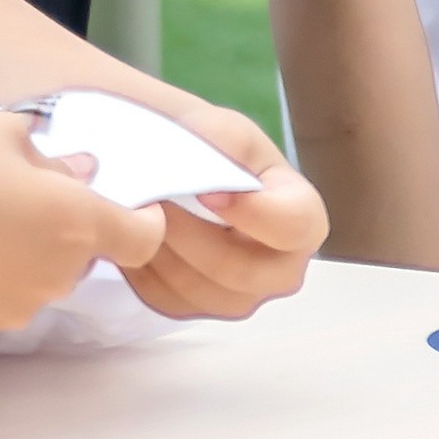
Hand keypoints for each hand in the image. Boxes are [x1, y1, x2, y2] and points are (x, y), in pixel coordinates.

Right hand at [0, 110, 163, 331]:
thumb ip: (54, 158)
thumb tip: (83, 171)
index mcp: (71, 221)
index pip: (142, 238)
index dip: (142, 219)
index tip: (126, 201)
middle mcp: (53, 274)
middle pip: (87, 255)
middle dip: (70, 224)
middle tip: (23, 183)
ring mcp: (15, 304)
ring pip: (46, 275)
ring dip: (33, 248)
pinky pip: (8, 291)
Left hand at [112, 89, 326, 321]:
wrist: (178, 167)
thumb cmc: (213, 146)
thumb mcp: (225, 128)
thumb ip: (225, 139)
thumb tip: (213, 179)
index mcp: (302, 219)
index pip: (293, 227)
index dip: (252, 212)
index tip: (206, 190)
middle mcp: (281, 269)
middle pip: (238, 271)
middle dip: (190, 233)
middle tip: (156, 197)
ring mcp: (242, 297)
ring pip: (199, 291)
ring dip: (163, 249)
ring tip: (142, 209)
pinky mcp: (200, 309)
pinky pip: (169, 301)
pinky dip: (145, 268)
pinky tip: (136, 233)